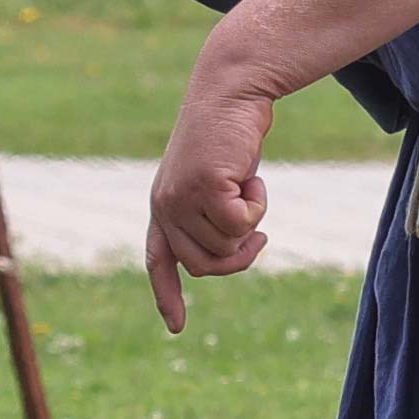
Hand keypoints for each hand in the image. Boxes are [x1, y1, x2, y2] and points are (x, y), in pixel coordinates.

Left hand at [144, 72, 275, 333]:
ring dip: (250, 222)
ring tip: (248, 185)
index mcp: (164, 207)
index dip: (167, 294)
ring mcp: (180, 198)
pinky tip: (252, 176)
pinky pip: (241, 224)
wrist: (230, 91)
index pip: (159, 260)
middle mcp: (165, 206)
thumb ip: (215, 214)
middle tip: (259, 234)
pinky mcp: (203, 187)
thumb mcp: (219, 181)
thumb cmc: (229, 135)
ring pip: (226, 246)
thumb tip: (235, 248)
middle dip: (238, 256)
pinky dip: (258, 206)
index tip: (176, 327)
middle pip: (205, 264)